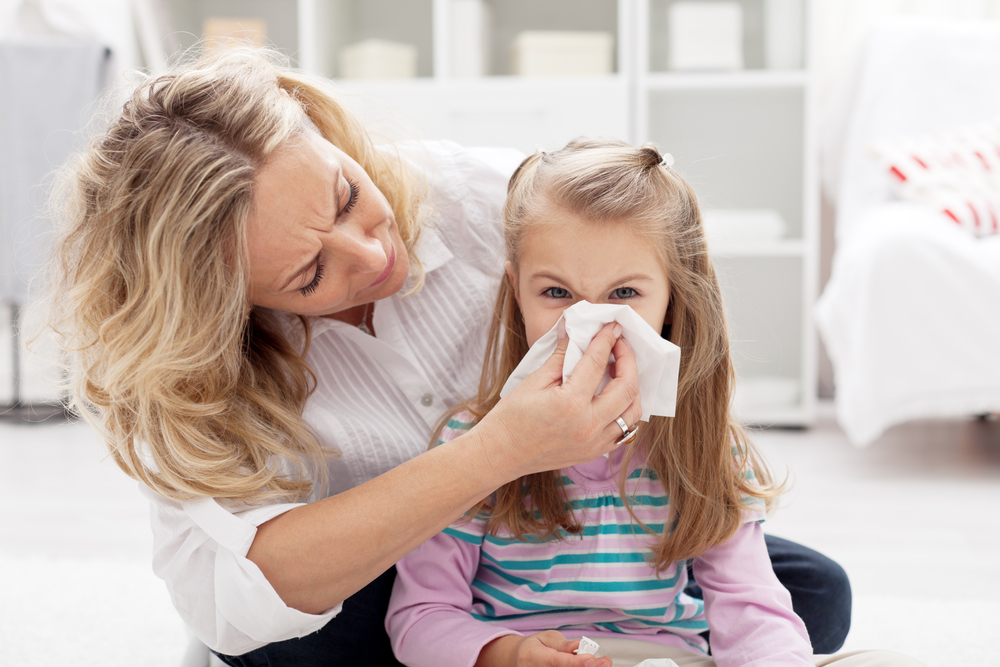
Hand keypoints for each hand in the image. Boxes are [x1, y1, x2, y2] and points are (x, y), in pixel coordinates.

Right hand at [477, 321, 641, 478]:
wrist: (500, 454)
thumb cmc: (511, 418)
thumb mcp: (534, 381)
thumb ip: (561, 355)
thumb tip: (572, 330)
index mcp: (570, 404)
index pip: (597, 363)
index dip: (607, 340)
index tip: (613, 327)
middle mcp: (588, 426)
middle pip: (627, 387)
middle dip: (629, 360)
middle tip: (620, 345)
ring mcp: (594, 443)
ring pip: (633, 412)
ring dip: (633, 387)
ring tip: (621, 370)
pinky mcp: (594, 452)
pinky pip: (624, 431)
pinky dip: (626, 410)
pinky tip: (616, 396)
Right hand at [477, 632, 612, 666]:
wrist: (520, 660)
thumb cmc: (535, 647)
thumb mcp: (546, 638)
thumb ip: (562, 644)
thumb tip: (577, 646)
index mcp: (534, 656)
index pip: (557, 662)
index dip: (575, 663)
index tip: (591, 659)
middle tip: (605, 662)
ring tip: (603, 663)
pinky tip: (593, 666)